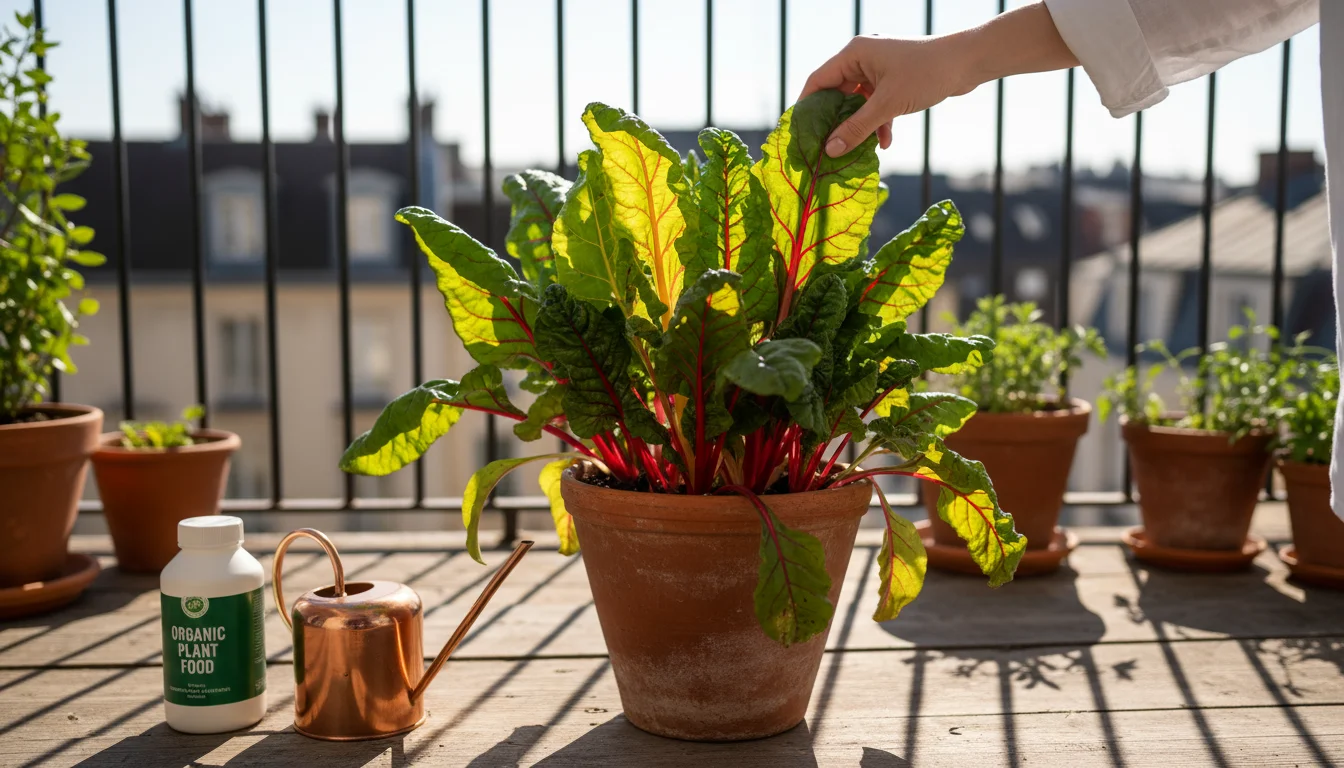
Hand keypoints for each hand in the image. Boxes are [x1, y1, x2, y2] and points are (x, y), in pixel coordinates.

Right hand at [799, 2, 1077, 157]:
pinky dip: (878, 122)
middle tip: (824, 148)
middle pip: (836, 93)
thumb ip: (856, 128)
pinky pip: (877, 104)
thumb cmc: (926, 74)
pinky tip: (885, 142)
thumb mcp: (887, 104)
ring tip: (854, 151)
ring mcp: (879, 69)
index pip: (818, 81)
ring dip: (859, 126)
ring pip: (858, 102)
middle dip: (834, 122)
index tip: (799, 133)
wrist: (967, 63)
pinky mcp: (894, 81)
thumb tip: (829, 151)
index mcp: (854, 53)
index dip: (806, 107)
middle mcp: (863, 58)